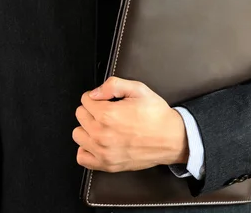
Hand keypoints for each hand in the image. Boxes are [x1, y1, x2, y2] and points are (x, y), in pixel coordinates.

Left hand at [72, 77, 188, 172]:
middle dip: (92, 110)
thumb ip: (113, 85)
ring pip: (78, 134)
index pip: (85, 100)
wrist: (172, 138)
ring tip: (103, 127)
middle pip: (80, 115)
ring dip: (88, 128)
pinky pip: (82, 157)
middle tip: (109, 112)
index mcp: (107, 114)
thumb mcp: (139, 90)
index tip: (107, 100)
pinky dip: (87, 149)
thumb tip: (94, 93)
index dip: (97, 97)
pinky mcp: (107, 164)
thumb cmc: (157, 115)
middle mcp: (101, 134)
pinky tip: (99, 143)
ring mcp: (103, 151)